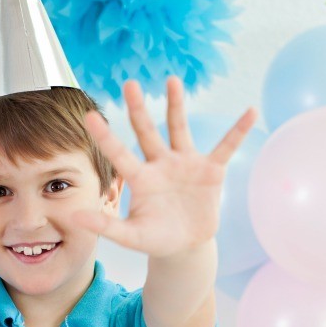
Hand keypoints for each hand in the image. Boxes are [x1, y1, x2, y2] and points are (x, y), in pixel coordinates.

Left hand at [71, 78, 257, 257]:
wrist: (186, 245)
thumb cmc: (156, 238)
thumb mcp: (131, 236)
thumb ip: (106, 225)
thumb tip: (75, 217)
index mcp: (141, 178)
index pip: (120, 154)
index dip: (105, 136)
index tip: (89, 116)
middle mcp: (160, 164)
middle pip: (147, 132)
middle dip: (138, 109)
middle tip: (129, 84)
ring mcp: (185, 164)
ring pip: (179, 129)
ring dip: (176, 106)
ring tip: (172, 81)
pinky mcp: (210, 170)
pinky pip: (226, 146)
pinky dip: (238, 131)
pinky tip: (250, 112)